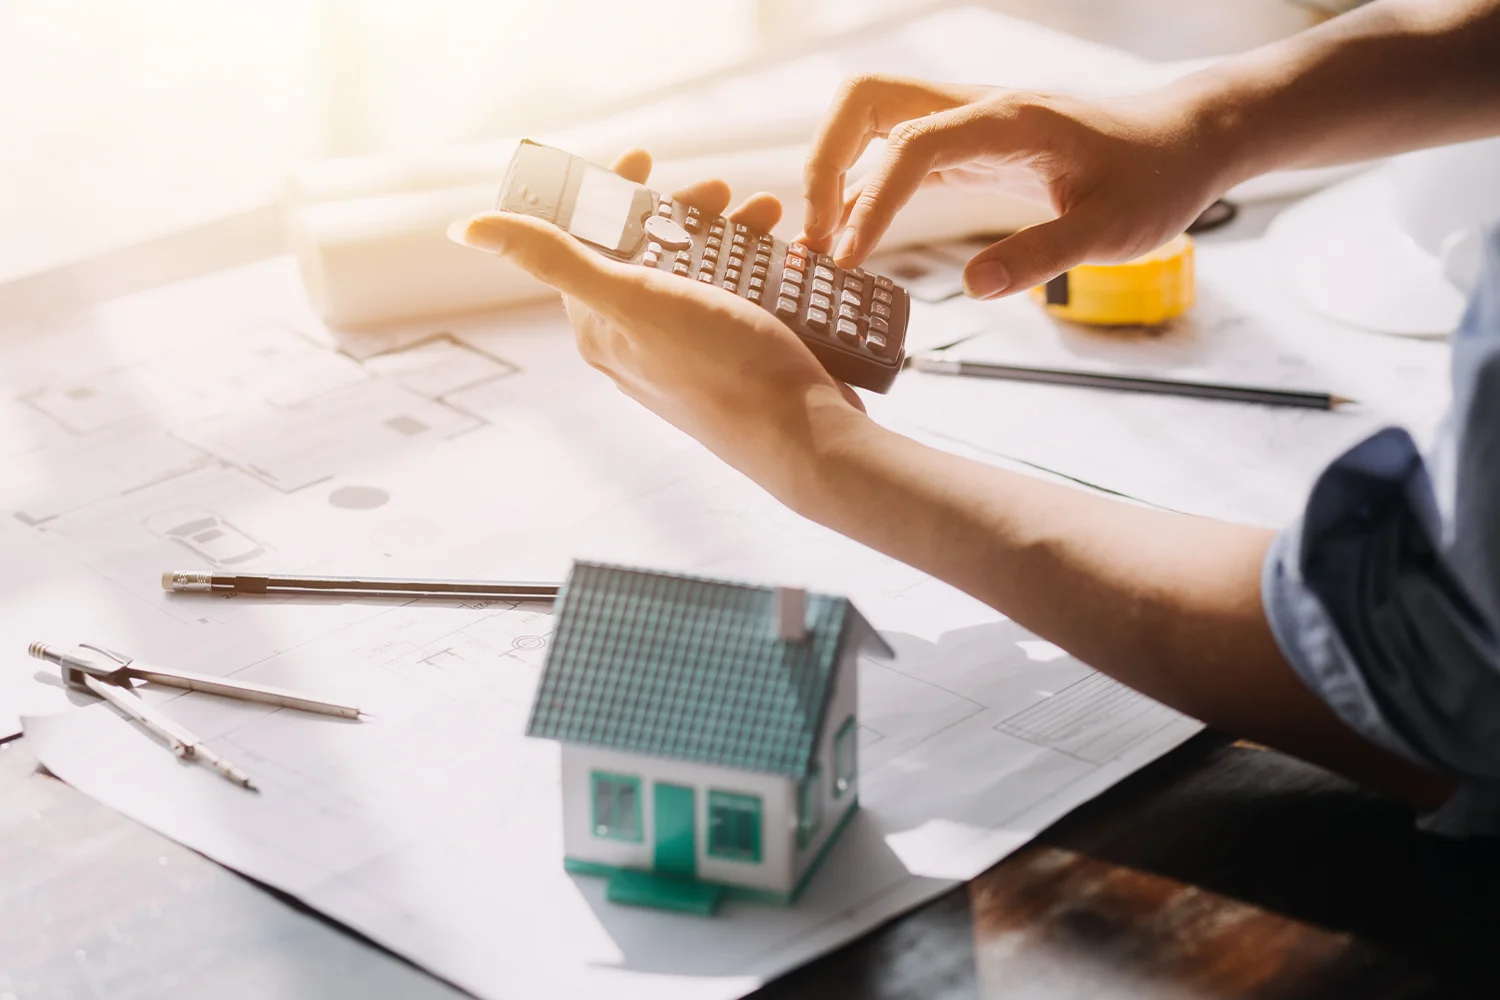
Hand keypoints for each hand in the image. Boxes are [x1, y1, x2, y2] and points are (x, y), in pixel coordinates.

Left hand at [450, 150, 866, 508]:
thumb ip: (558, 259)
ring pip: (694, 269)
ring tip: (766, 210)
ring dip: (725, 230)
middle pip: (644, 251)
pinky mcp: (731, 359)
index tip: (645, 160)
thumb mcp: (636, 299)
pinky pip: (731, 294)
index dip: (607, 193)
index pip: (583, 243)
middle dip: (681, 209)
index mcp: (600, 327)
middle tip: (722, 189)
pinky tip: (781, 252)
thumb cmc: (723, 369)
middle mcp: (636, 341)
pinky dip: (753, 263)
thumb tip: (469, 227)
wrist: (802, 435)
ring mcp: (685, 352)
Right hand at [801, 75, 1231, 297]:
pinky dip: (862, 189)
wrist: (1181, 145)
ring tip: (825, 246)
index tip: (848, 260)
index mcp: (1007, 121)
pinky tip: (858, 239)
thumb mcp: (1112, 230)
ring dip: (834, 172)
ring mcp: (966, 124)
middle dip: (824, 162)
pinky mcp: (966, 147)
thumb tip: (973, 287)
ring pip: (869, 120)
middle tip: (818, 238)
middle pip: (864, 101)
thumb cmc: (1154, 181)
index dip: (868, 202)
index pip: (909, 146)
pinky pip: (893, 153)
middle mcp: (975, 108)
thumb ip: (1044, 255)